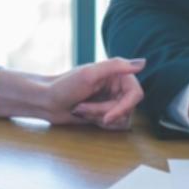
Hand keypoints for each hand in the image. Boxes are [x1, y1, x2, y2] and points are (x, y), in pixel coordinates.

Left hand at [0, 58, 144, 129]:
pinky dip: (97, 122)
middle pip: (127, 109)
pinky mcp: (104, 112)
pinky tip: (83, 114)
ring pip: (120, 119)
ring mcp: (110, 100)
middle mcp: (116, 86)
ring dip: (98, 117)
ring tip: (81, 109)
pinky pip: (112, 124)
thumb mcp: (89, 74)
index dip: (124, 108)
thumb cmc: (63, 86)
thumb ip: (116, 66)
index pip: (136, 94)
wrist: (45, 101)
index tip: (107, 117)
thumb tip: (142, 63)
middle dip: (104, 112)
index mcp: (116, 73)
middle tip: (83, 108)